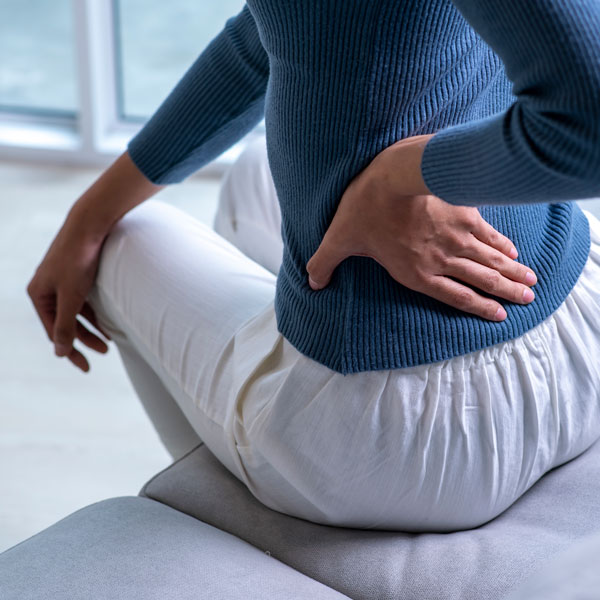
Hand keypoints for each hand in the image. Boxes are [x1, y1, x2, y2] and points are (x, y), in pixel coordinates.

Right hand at [26, 212, 110, 371]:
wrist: (91, 225)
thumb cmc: (78, 259)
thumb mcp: (72, 296)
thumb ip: (66, 325)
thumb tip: (60, 353)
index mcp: (38, 294)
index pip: (54, 332)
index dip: (70, 350)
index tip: (85, 366)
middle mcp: (47, 289)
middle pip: (65, 323)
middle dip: (84, 340)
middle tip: (103, 353)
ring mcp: (62, 282)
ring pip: (76, 313)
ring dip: (92, 328)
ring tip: (109, 342)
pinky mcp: (77, 275)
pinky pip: (85, 301)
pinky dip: (96, 313)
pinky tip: (109, 324)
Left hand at [305, 141, 537, 321]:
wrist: (393, 173)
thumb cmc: (365, 207)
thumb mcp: (338, 238)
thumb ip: (325, 263)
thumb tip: (311, 282)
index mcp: (416, 272)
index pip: (456, 296)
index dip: (479, 308)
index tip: (500, 315)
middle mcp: (443, 259)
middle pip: (483, 281)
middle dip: (506, 293)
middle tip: (527, 301)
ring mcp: (458, 237)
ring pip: (492, 261)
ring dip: (513, 273)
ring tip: (531, 283)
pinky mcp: (465, 213)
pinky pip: (490, 235)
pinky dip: (504, 245)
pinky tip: (514, 252)